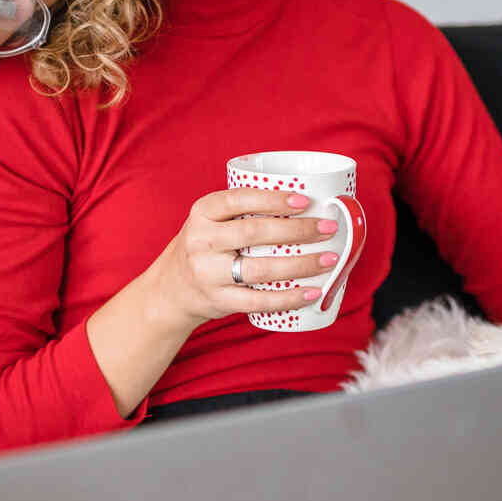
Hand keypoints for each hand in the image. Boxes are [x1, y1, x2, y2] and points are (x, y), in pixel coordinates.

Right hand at [145, 188, 345, 332]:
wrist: (171, 289)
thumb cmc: (205, 247)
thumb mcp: (211, 221)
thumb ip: (244, 212)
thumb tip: (308, 204)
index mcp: (202, 212)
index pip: (238, 199)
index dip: (273, 199)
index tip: (305, 201)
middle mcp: (201, 241)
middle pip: (254, 233)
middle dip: (298, 230)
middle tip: (328, 228)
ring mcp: (207, 273)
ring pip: (260, 269)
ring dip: (301, 265)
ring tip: (330, 259)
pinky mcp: (218, 301)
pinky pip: (259, 301)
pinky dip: (289, 298)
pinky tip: (312, 292)